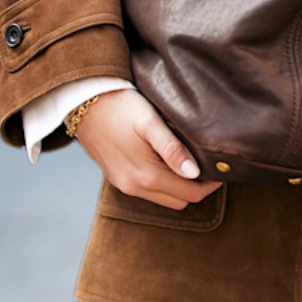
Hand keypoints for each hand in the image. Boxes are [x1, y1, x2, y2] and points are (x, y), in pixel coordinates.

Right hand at [73, 89, 221, 208]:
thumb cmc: (118, 105)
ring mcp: (123, 185)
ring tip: (187, 160)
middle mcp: (134, 187)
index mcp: (146, 176)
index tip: (220, 167)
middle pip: (179, 200)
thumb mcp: (149, 122)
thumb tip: (194, 173)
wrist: (82, 100)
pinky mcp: (117, 178)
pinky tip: (164, 161)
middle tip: (207, 163)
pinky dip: (162, 183)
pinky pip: (148, 191)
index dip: (210, 184)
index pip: (191, 194)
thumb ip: (172, 148)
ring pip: (164, 198)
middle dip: (196, 186)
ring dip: (179, 186)